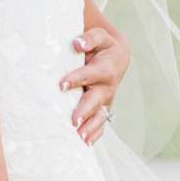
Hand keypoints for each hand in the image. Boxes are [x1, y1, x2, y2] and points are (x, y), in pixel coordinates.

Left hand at [59, 12, 130, 143]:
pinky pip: (101, 124)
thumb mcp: (100, 37)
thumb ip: (90, 38)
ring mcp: (106, 100)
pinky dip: (95, 134)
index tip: (62, 85)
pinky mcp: (104, 109)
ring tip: (79, 136)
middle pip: (97, 99)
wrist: (117, 57)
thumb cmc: (102, 46)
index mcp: (106, 67)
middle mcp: (108, 86)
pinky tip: (86, 143)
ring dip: (90, 126)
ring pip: (100, 115)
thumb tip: (78, 44)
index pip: (91, 73)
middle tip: (74, 119)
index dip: (77, 79)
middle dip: (85, 109)